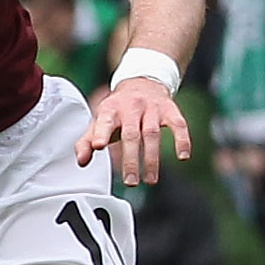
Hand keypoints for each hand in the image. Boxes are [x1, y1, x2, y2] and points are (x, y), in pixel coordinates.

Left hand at [76, 75, 192, 183]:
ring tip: (150, 180)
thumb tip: (82, 162)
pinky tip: (183, 156)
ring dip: (152, 159)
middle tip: (130, 182)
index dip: (101, 133)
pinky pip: (178, 125)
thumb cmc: (118, 109)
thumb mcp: (100, 120)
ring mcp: (152, 108)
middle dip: (130, 160)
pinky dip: (182, 140)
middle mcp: (131, 107)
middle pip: (131, 134)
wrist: (142, 81)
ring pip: (152, 133)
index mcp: (110, 109)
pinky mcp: (170, 109)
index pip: (104, 121)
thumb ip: (87, 141)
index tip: (98, 147)